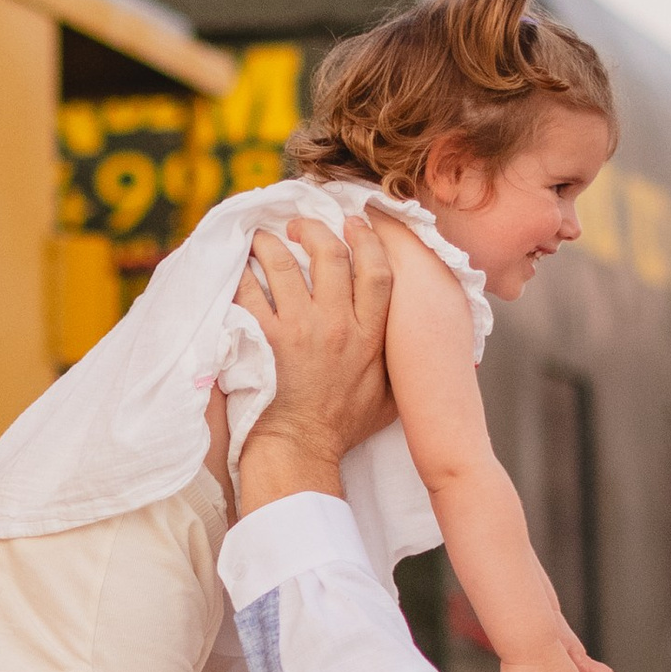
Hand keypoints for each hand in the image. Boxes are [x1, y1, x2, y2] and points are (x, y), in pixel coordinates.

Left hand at [231, 214, 394, 503]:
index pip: (378, 272)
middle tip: (301, 225)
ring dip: (272, 246)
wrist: (300, 448)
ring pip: (284, 267)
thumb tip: (430, 354)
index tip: (354, 223)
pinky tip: (240, 268)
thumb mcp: (390, 397)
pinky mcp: (266, 339)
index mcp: (370, 336)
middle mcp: (337, 326)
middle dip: (315, 231)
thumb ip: (404, 367)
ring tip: (264, 239)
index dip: (367, 239)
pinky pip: (250, 294)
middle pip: (331, 257)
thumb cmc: (342, 426)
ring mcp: (299, 330)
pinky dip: (243, 276)